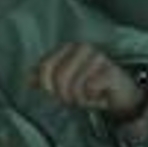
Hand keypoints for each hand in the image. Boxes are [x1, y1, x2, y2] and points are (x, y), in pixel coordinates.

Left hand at [30, 42, 147, 125]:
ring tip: (89, 96)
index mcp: (67, 48)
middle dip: (65, 95)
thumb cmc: (91, 87)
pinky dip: (93, 98)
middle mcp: (82, 48)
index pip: (45, 68)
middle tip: (76, 98)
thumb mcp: (64, 84)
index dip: (47, 87)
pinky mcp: (111, 70)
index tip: (56, 95)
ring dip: (81, 99)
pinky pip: (91, 88)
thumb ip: (44, 79)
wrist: (120, 94)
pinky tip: (100, 95)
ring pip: (75, 86)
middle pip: (59, 79)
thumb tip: (27, 78)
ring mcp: (98, 57)